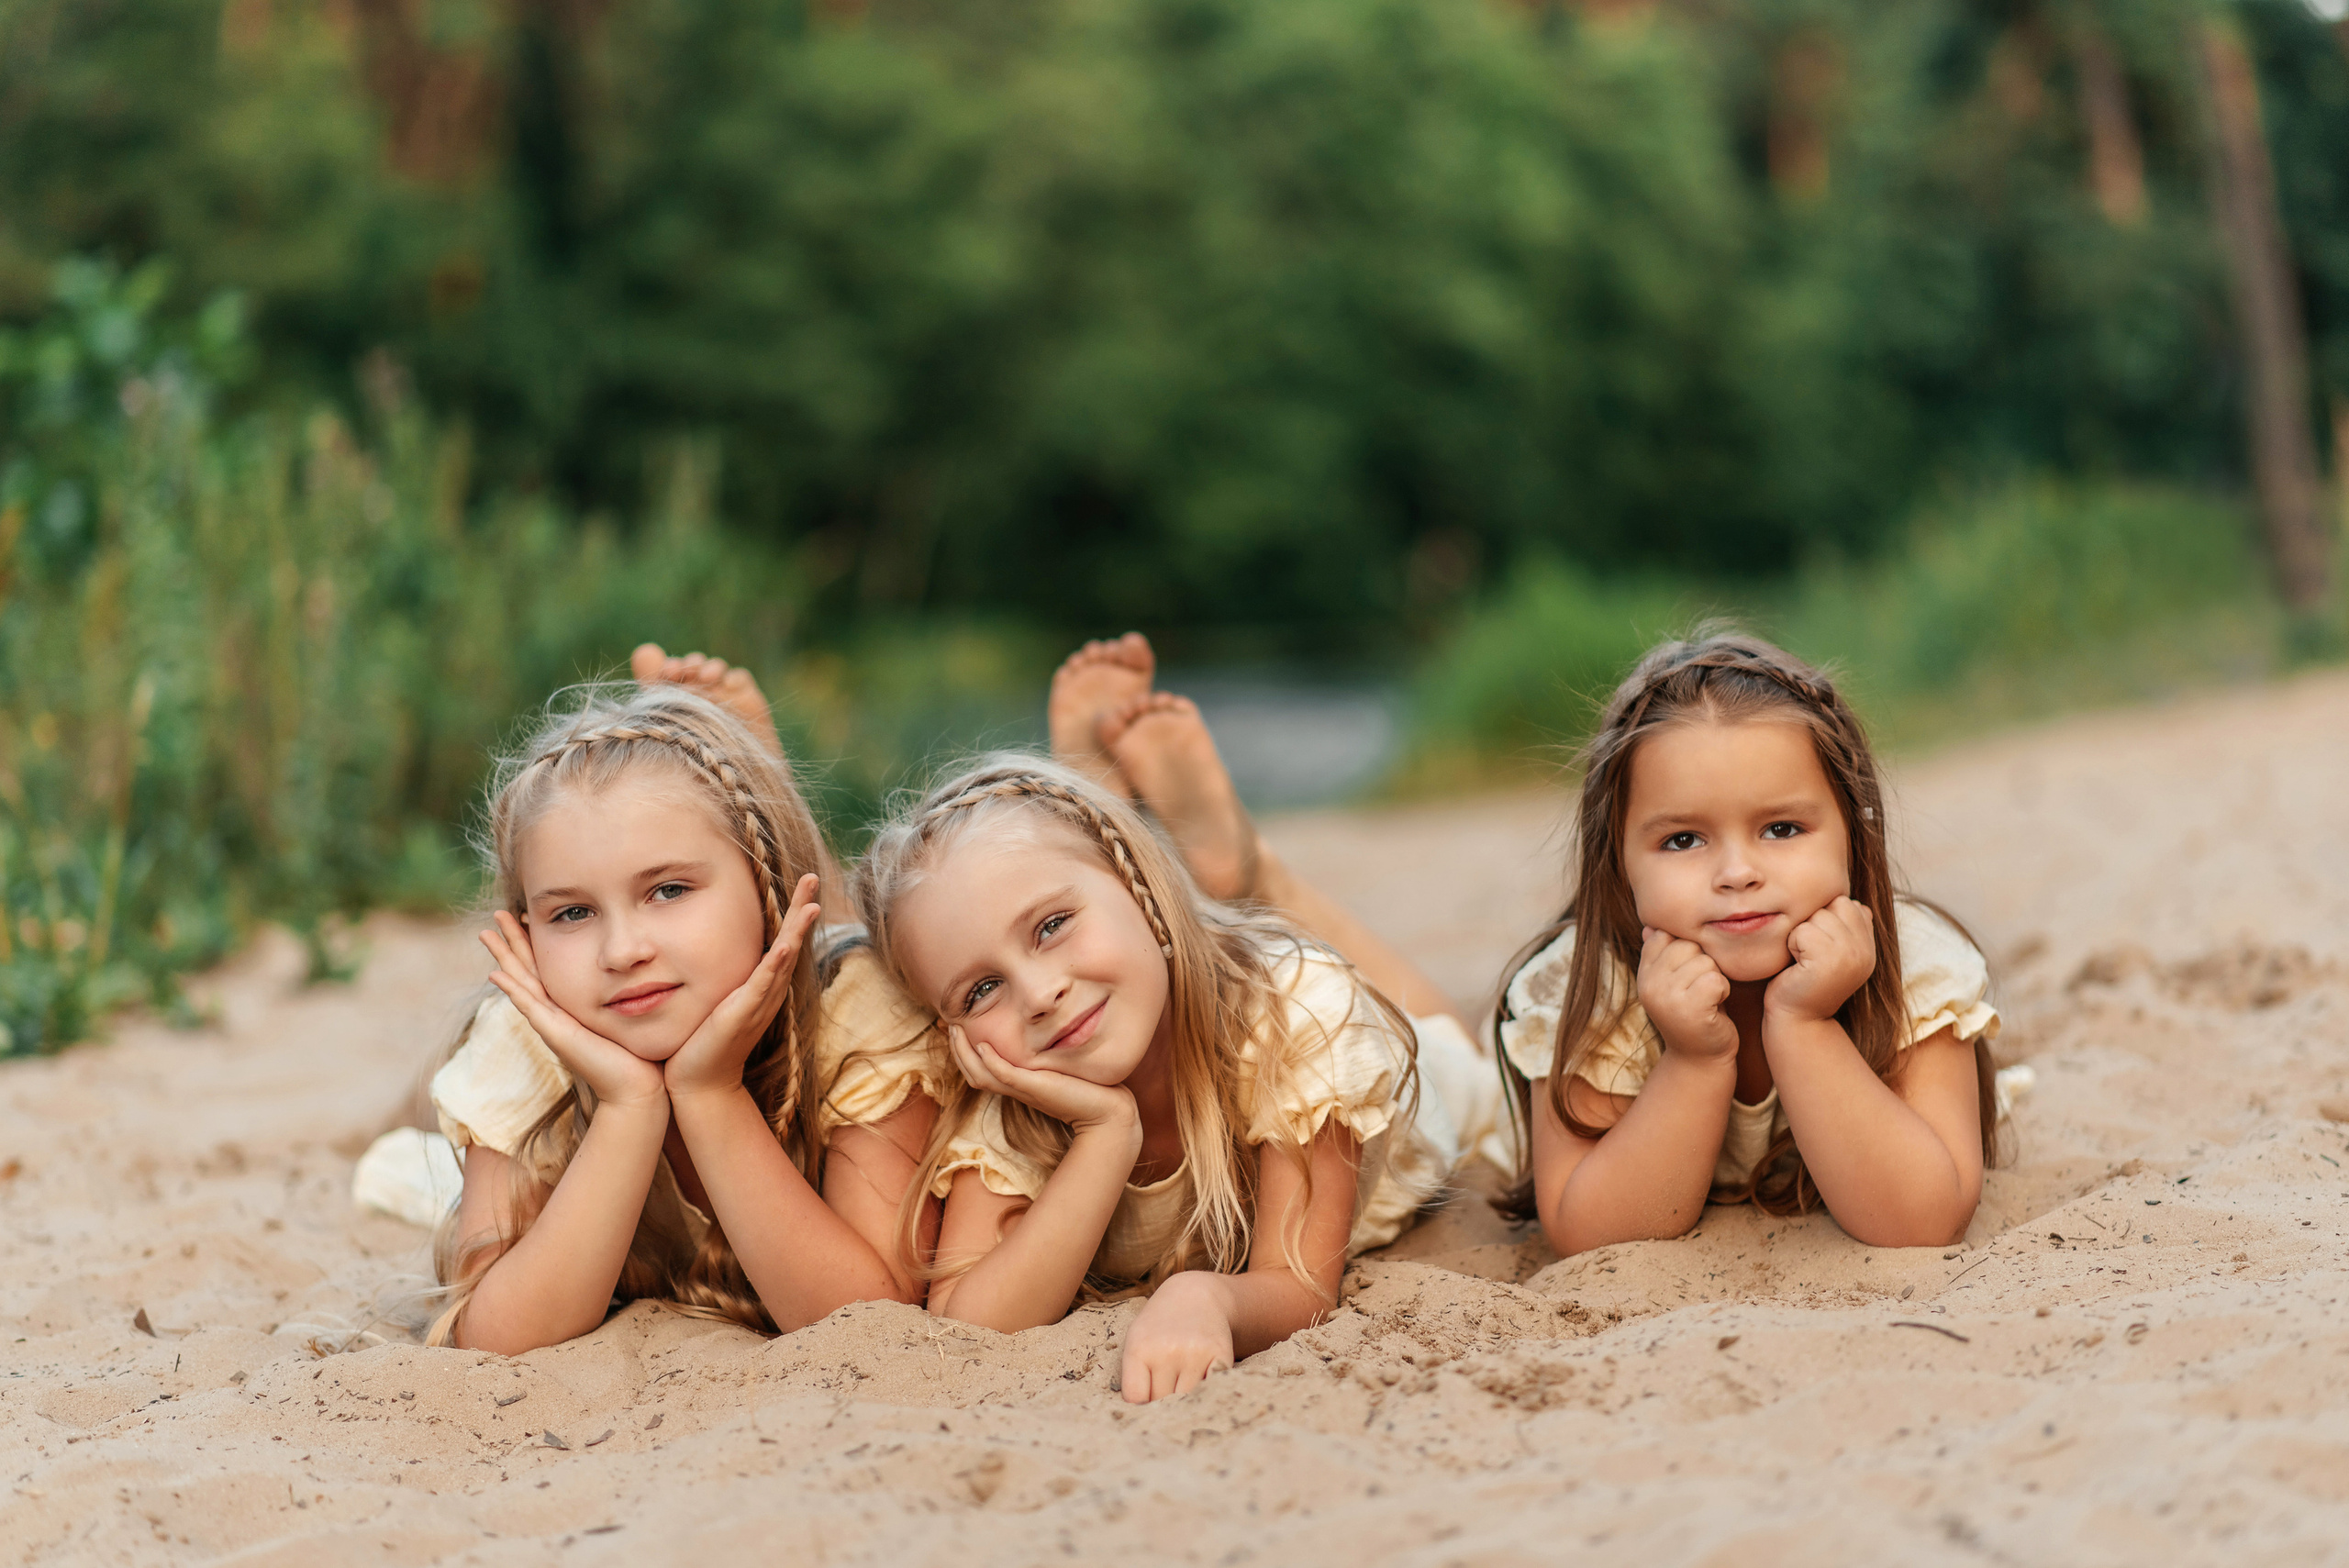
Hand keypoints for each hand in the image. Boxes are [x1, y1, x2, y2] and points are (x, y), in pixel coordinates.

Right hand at [479, 913, 665, 1110]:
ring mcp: (552, 1024)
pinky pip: (530, 1006)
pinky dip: (513, 990)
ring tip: (486, 933)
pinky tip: (497, 974)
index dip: (534, 941)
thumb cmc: (637, 1053)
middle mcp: (556, 1013)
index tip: (525, 913)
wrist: (637, 1088)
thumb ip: (624, 994)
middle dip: (511, 941)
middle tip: (495, 913)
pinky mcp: (556, 1035)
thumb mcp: (626, 1013)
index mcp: (570, 1005)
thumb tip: (639, 968)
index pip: (546, 966)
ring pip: (521, 982)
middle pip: (526, 969)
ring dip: (503, 957)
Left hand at [664, 874, 823, 1103]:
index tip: (802, 884)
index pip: (782, 941)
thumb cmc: (702, 1042)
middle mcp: (767, 992)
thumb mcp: (714, 1000)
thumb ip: (721, 977)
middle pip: (791, 942)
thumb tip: (708, 950)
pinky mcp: (743, 1014)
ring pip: (784, 958)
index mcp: (761, 985)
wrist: (699, 1083)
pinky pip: (763, 984)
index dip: (793, 912)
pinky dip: (776, 964)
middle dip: (802, 909)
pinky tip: (786, 945)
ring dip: (797, 930)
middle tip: (812, 877)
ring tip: (811, 903)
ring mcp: (758, 1003)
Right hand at [946, 1024, 1139, 1139]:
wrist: (1106, 1113)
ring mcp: (1024, 1089)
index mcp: (1019, 1085)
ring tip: (957, 1030)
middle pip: (973, 1073)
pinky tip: (982, 1045)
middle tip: (948, 1025)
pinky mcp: (1035, 1087)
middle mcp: (1017, 1089)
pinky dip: (990, 1061)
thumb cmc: (1088, 1091)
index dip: (964, 1052)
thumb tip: (1045, 1039)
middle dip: (957, 1049)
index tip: (957, 1028)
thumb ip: (1047, 1059)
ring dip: (965, 1053)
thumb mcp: (1061, 1069)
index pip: (980, 1070)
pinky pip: (1004, 1075)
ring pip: (981, 1074)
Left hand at [1119, 1272, 1234, 1402]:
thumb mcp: (1137, 1341)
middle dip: (1163, 1407)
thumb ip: (1134, 1378)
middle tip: (1167, 1400)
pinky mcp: (1221, 1355)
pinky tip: (1202, 1388)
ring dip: (1185, 1404)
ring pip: (1187, 1402)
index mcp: (1140, 1349)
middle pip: (1162, 1403)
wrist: (1195, 1295)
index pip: (1136, 1398)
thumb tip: (1142, 1421)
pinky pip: (1212, 1392)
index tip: (1146, 1408)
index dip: (1140, 1408)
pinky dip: (1207, 1396)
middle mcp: (1167, 1351)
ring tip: (1183, 1392)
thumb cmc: (1159, 1326)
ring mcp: (1195, 1354)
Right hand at [1635, 927, 1737, 1060]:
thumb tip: (1650, 926)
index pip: (1665, 935)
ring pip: (1705, 961)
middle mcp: (1648, 984)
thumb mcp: (1673, 982)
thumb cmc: (1693, 1014)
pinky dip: (1724, 990)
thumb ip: (1662, 955)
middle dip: (1704, 963)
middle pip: (1688, 945)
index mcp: (1644, 973)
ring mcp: (1666, 997)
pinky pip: (1716, 978)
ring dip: (1715, 978)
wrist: (1699, 1059)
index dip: (1687, 951)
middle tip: (1700, 990)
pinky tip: (1716, 1006)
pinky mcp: (1689, 1008)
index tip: (1688, 976)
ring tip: (1708, 999)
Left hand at [1766, 896, 1876, 1023]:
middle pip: (1834, 904)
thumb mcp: (1834, 953)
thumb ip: (1847, 928)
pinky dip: (1793, 945)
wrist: (1799, 1020)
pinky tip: (1798, 966)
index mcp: (1868, 946)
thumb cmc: (1807, 981)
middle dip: (1814, 923)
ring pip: (1817, 916)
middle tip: (1810, 954)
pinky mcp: (1828, 961)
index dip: (1826, 919)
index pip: (1849, 903)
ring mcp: (1850, 955)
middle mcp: (1865, 950)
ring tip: (1804, 960)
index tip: (1820, 948)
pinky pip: (1803, 931)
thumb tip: (1857, 903)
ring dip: (1801, 934)